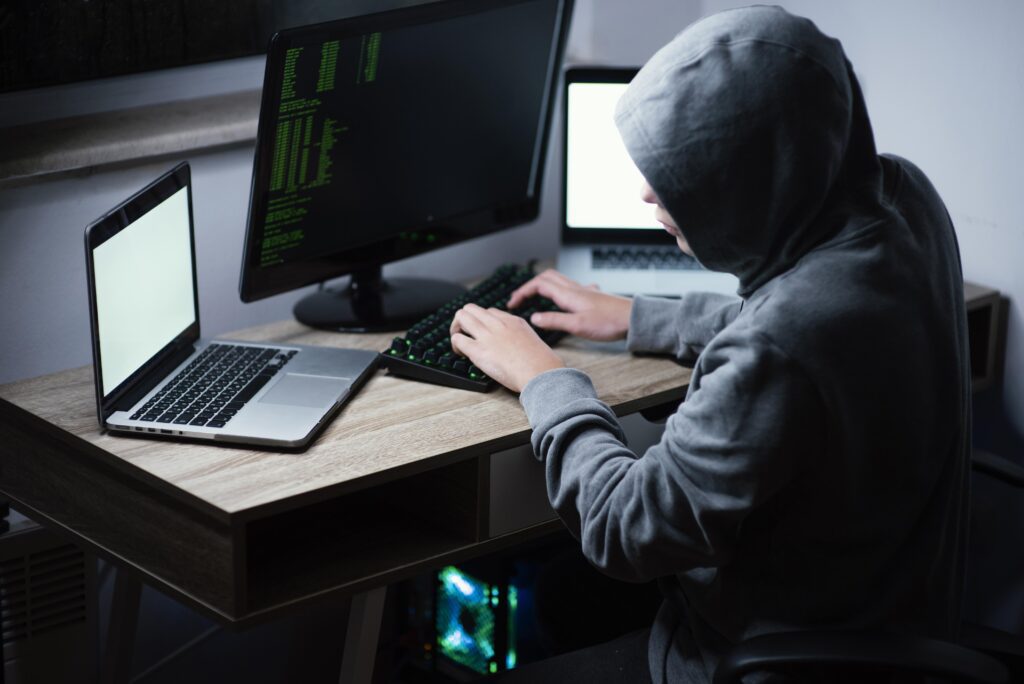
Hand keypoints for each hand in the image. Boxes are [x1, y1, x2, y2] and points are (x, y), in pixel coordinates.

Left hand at [450, 304, 563, 392]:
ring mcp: (487, 335)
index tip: (483, 333)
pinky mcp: (478, 350)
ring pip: (461, 316)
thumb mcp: (532, 341)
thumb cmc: (541, 363)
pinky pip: (457, 339)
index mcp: (513, 321)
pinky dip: (455, 345)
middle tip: (465, 334)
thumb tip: (515, 348)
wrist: (540, 372)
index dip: (482, 321)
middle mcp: (498, 324)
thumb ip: (520, 339)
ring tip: (460, 342)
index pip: (490, 311)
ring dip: (456, 328)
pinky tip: (461, 353)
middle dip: (464, 320)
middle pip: (471, 308)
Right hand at [507, 269, 631, 340]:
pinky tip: (564, 298)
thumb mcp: (577, 326)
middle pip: (546, 278)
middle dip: (529, 285)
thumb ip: (554, 321)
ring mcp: (584, 291)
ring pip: (558, 281)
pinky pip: (570, 287)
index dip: (522, 292)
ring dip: (543, 286)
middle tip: (520, 298)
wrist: (633, 318)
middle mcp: (574, 289)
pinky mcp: (591, 296)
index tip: (512, 302)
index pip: (538, 285)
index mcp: (568, 294)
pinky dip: (558, 290)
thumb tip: (533, 318)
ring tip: (535, 297)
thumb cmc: (609, 322)